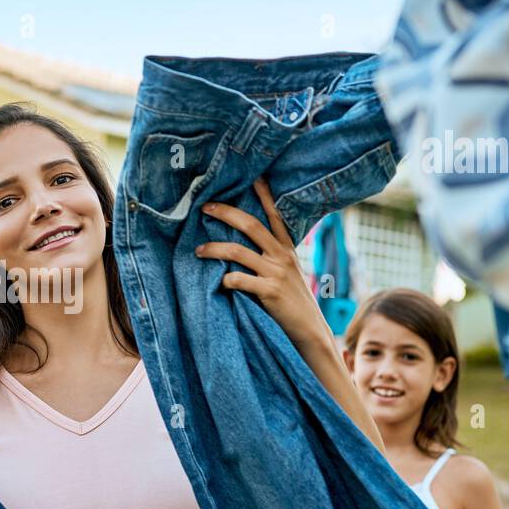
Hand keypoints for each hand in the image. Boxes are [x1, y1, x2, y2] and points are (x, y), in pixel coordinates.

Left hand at [196, 177, 328, 349]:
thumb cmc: (293, 303)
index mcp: (286, 249)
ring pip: (238, 251)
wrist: (310, 331)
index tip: (253, 177)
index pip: (274, 214)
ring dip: (214, 248)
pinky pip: (239, 280)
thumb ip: (273, 258)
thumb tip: (246, 245)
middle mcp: (282, 256)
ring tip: (198, 250)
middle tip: (206, 207)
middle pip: (250, 224)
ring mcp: (276, 273)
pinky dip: (225, 279)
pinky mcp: (269, 292)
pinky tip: (218, 283)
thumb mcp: (289, 274)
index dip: (264, 195)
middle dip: (226, 212)